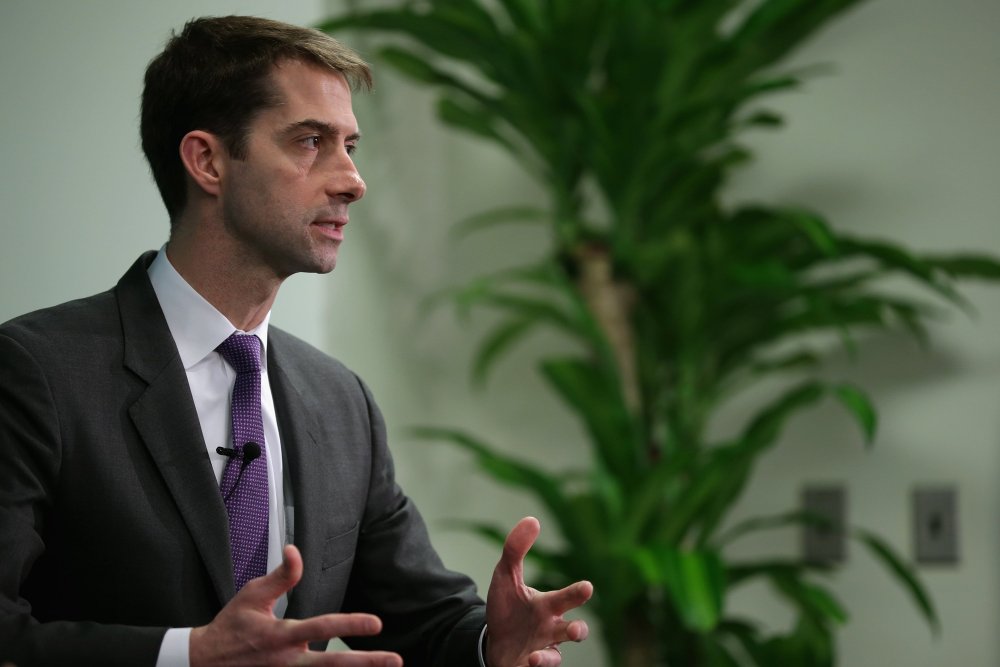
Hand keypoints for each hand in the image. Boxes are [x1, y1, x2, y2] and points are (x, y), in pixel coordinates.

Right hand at [190, 544, 401, 666]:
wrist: (203, 663)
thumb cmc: (230, 627)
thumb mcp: (252, 595)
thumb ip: (281, 576)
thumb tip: (296, 551)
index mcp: (280, 635)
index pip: (322, 626)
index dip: (351, 625)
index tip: (376, 624)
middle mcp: (286, 661)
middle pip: (332, 664)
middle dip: (365, 663)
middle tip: (394, 660)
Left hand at [485, 517, 592, 666]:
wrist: (494, 640)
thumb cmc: (508, 607)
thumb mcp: (506, 576)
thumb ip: (516, 549)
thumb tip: (532, 519)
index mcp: (548, 606)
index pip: (566, 598)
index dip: (576, 593)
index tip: (587, 587)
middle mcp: (550, 629)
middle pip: (571, 631)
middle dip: (577, 630)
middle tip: (577, 629)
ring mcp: (542, 650)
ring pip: (555, 657)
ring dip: (549, 658)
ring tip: (537, 657)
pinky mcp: (529, 666)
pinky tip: (528, 662)